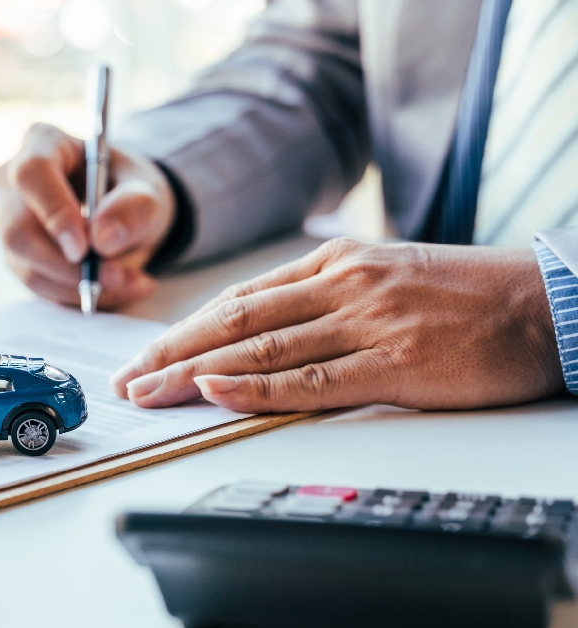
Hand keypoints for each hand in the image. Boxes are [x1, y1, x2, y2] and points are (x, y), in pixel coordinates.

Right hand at [0, 123, 175, 307]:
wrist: (125, 215)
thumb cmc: (130, 191)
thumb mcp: (147, 192)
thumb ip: (133, 208)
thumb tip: (102, 238)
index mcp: (43, 144)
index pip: (32, 175)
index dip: (54, 212)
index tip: (84, 247)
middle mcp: (14, 181)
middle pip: (18, 229)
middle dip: (67, 264)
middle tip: (114, 276)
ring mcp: (10, 221)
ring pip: (27, 265)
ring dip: (79, 285)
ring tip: (129, 282)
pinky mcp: (18, 256)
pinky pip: (39, 285)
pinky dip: (78, 295)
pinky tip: (113, 288)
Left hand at [110, 238, 563, 412]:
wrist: (550, 304)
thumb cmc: (471, 296)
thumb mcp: (388, 276)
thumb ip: (328, 297)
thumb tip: (269, 328)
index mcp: (336, 263)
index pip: (239, 298)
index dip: (185, 329)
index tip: (146, 354)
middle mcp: (341, 286)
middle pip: (234, 321)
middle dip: (171, 352)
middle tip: (127, 380)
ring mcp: (366, 322)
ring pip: (259, 348)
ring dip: (194, 373)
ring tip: (149, 393)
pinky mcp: (394, 363)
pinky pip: (309, 379)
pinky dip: (254, 387)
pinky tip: (212, 392)